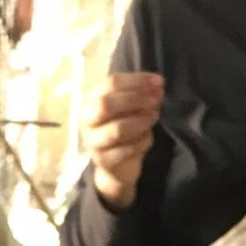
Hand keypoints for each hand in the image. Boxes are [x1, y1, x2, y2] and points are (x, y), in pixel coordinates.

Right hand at [84, 71, 163, 209]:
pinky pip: (126, 149)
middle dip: (135, 99)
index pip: (110, 83)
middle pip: (106, 104)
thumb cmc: (123, 127)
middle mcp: (87, 119)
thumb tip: (157, 85)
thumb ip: (142, 94)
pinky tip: (148, 136)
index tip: (158, 81)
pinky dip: (142, 141)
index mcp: (91, 99)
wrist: (117, 165)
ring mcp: (93, 141)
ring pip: (116, 129)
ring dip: (140, 121)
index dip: (136, 80)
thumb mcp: (131, 108)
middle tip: (155, 100)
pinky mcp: (104, 161)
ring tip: (154, 117)